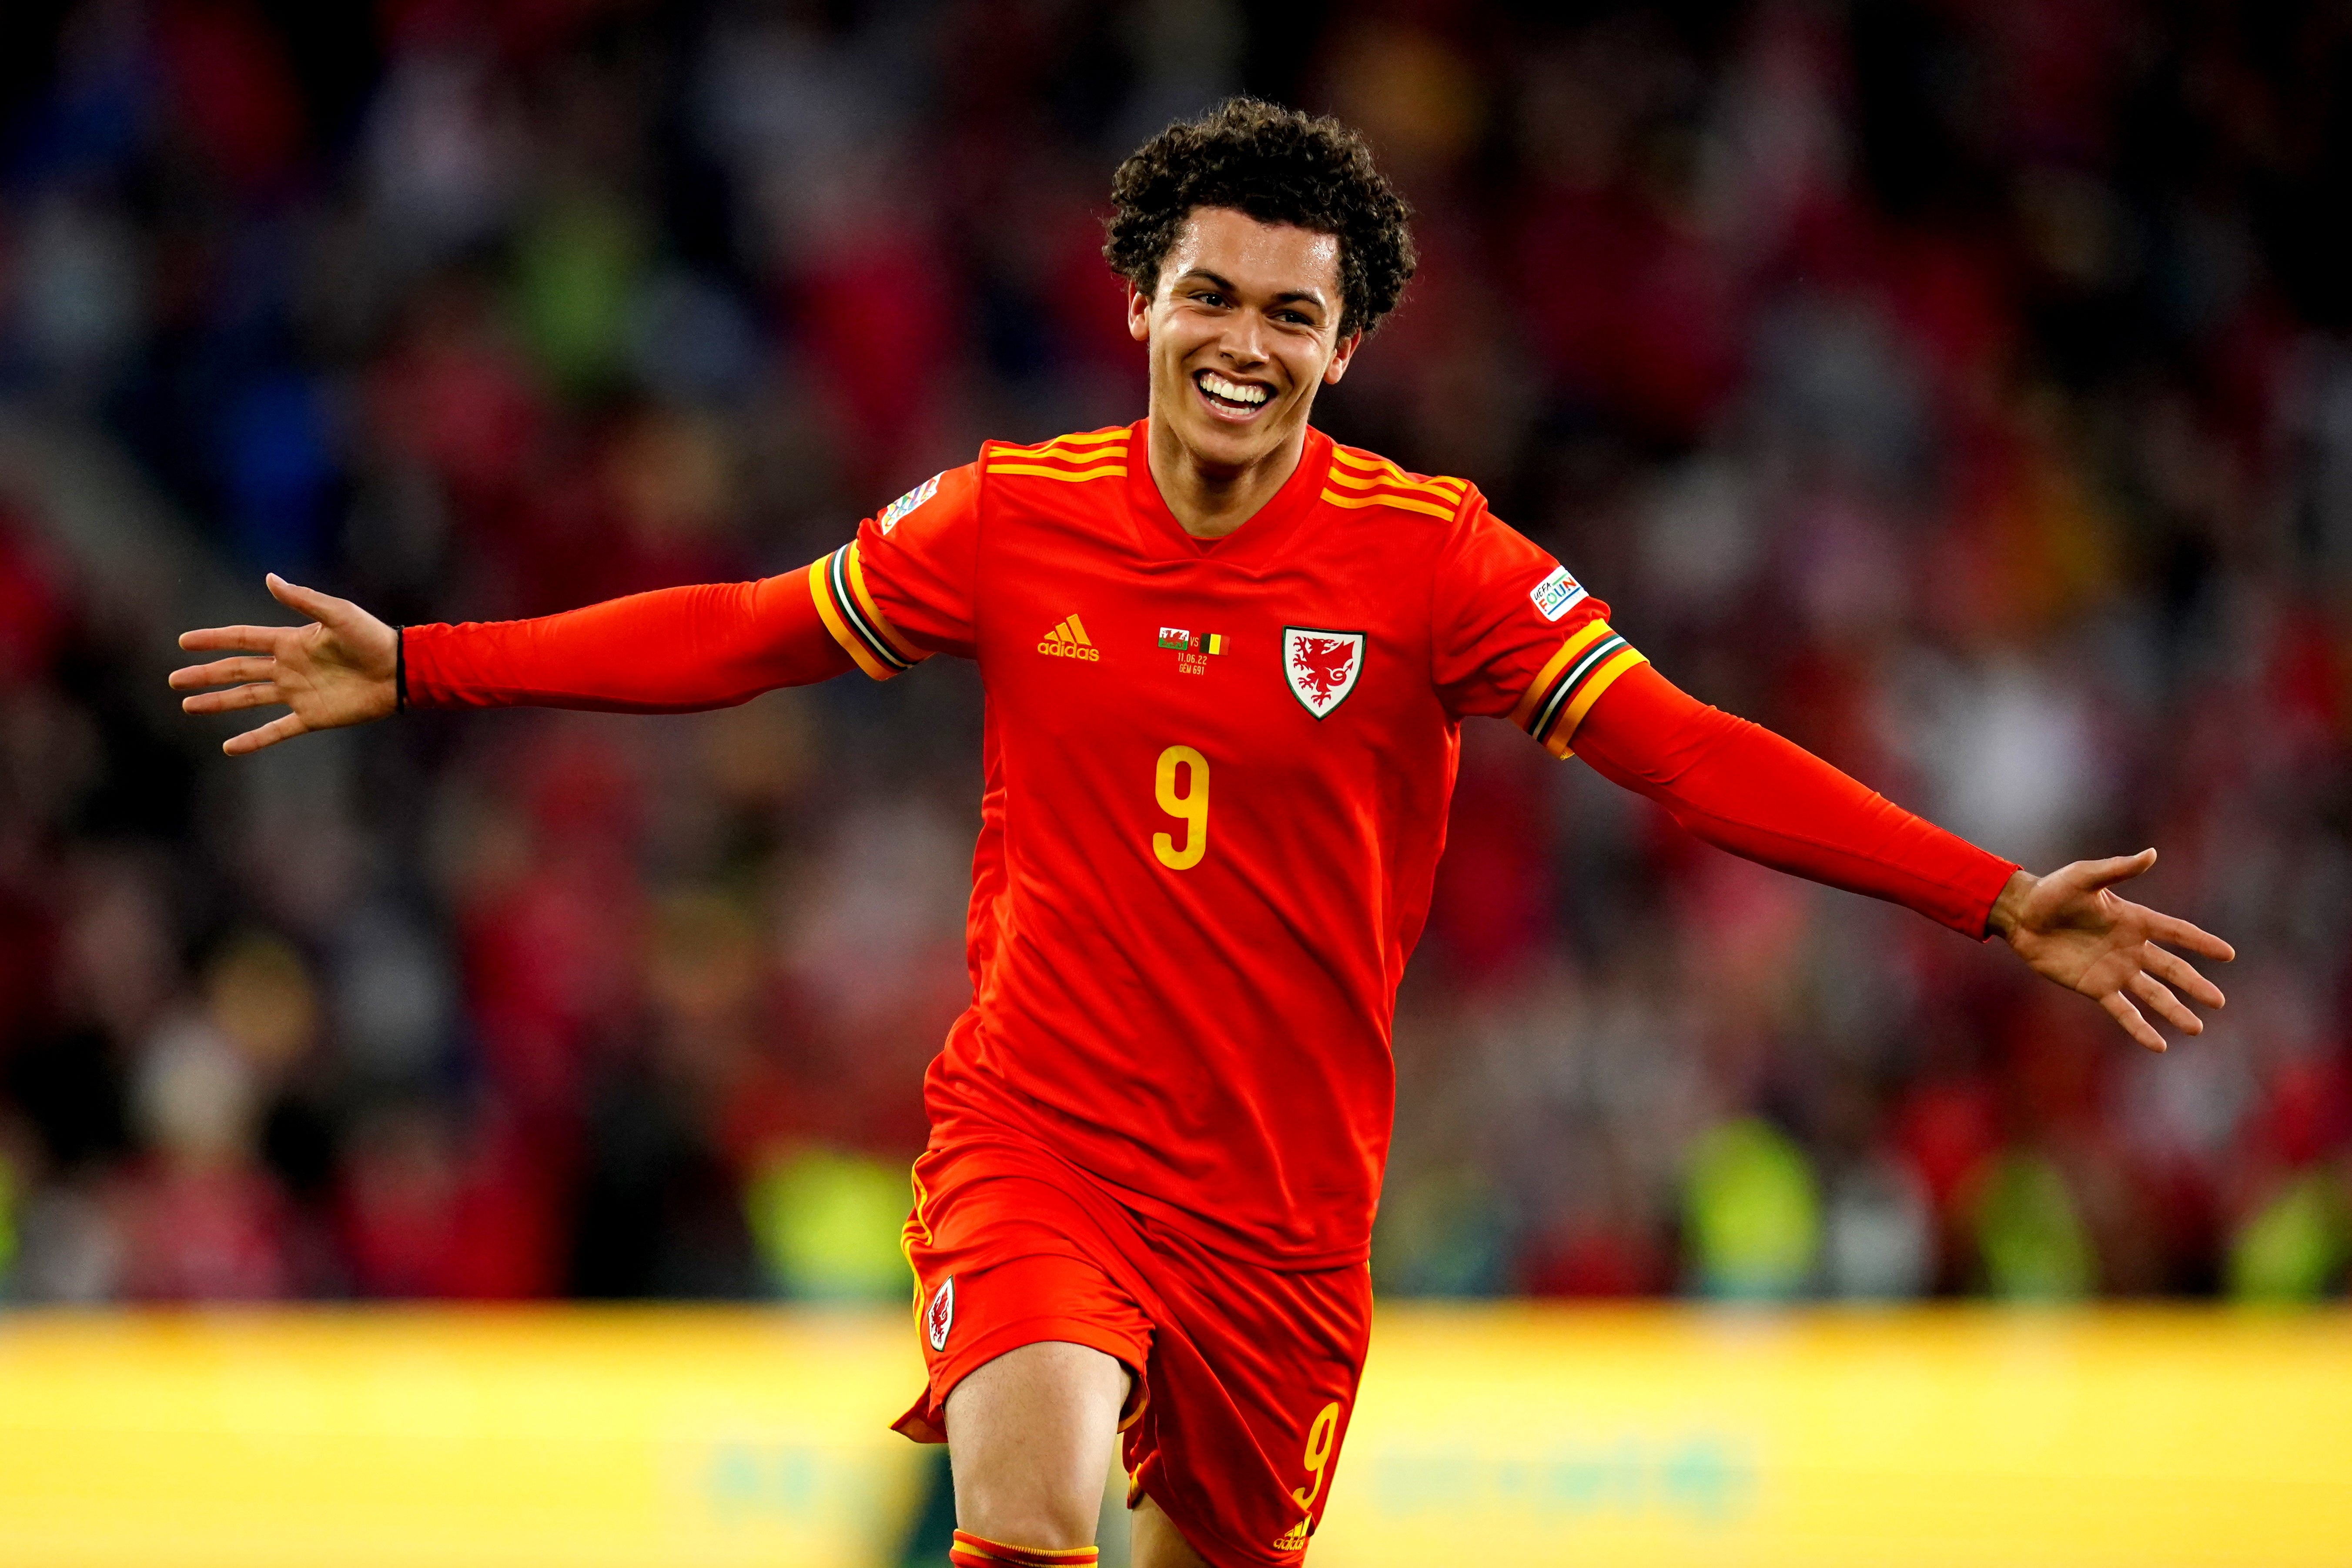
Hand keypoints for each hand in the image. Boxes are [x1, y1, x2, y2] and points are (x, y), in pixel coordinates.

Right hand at [170, 574, 399, 754]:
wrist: (400, 670)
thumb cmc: (372, 637)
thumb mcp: (337, 613)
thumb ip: (302, 599)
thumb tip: (269, 578)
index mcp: (291, 642)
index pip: (242, 639)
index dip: (214, 640)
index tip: (184, 641)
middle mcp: (288, 668)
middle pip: (237, 671)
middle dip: (206, 674)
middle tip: (175, 680)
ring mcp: (297, 694)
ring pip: (248, 699)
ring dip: (218, 703)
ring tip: (190, 706)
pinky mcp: (312, 717)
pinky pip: (276, 730)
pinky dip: (254, 739)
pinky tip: (230, 747)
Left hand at [1987, 850, 2232, 1051]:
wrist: (2020, 916)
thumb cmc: (2051, 891)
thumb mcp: (2085, 877)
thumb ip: (2118, 869)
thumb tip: (2152, 854)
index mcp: (2134, 920)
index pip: (2176, 932)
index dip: (2201, 942)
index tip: (2228, 954)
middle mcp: (2130, 948)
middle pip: (2171, 969)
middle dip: (2195, 985)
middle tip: (2219, 1002)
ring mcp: (2115, 970)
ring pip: (2153, 994)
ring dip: (2174, 1010)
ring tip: (2196, 1027)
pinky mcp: (2095, 987)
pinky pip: (2123, 1011)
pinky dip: (2139, 1027)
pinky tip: (2159, 1045)